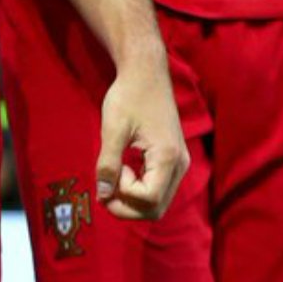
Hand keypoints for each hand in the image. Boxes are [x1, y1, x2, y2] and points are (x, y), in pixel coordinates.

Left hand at [93, 50, 187, 220]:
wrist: (146, 72)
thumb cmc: (129, 95)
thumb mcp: (113, 129)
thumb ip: (107, 164)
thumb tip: (102, 196)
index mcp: (168, 156)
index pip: (149, 200)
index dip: (124, 194)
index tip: (113, 169)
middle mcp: (180, 164)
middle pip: (155, 209)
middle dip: (127, 207)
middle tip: (106, 187)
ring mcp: (180, 162)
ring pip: (158, 202)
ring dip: (133, 200)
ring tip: (115, 175)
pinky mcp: (174, 159)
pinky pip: (159, 188)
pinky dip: (139, 190)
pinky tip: (124, 170)